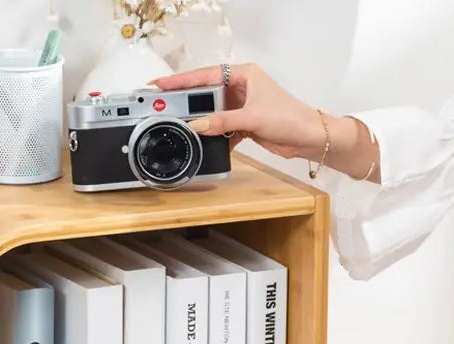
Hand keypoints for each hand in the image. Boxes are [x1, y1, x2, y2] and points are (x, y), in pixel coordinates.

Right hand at [151, 64, 380, 181]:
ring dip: (200, 121)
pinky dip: (214, 136)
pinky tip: (204, 142)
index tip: (160, 84)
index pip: (205, 75)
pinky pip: (221, 127)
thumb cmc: (289, 118)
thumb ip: (222, 121)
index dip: (181, 80)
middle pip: (205, 93)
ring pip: (212, 112)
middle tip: (163, 106)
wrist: (309, 138)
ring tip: (180, 126)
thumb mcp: (252, 117)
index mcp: (244, 74)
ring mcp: (241, 106)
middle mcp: (241, 87)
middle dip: (186, 101)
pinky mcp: (243, 123)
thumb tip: (197, 125)